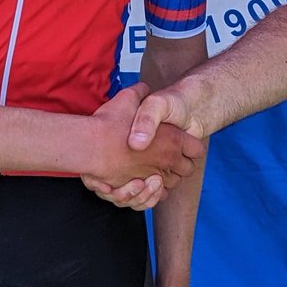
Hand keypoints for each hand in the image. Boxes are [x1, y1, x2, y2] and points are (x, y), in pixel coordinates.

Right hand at [84, 84, 204, 208]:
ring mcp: (153, 177)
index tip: (183, 141)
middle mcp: (167, 161)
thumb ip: (141, 92)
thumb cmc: (110, 123)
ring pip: (171, 184)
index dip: (191, 145)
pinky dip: (151, 194)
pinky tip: (144, 182)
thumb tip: (144, 88)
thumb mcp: (129, 98)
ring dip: (167, 179)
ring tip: (156, 170)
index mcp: (173, 139)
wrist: (90, 146)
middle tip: (170, 155)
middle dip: (181, 164)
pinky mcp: (138, 190)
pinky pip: (153, 198)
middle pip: (187, 169)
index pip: (197, 149)